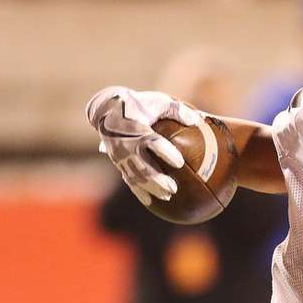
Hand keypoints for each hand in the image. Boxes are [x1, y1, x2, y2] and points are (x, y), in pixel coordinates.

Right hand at [85, 86, 199, 205]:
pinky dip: (138, 191)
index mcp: (138, 128)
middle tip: (174, 188)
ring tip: (168, 196)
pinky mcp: (118, 162)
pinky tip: (150, 201)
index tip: (179, 162)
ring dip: (152, 188)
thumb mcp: (157, 101)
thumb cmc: (137, 103)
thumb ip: (177, 110)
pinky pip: (128, 179)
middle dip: (158, 180)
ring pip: (136, 177)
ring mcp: (121, 156)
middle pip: (143, 167)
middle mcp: (127, 145)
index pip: (152, 143)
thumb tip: (197, 120)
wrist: (106, 109)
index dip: (166, 153)